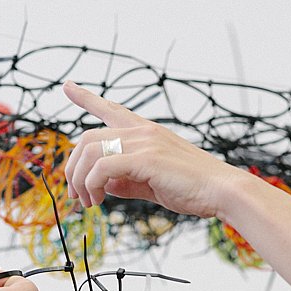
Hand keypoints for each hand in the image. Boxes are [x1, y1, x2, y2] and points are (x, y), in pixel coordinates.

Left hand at [62, 82, 244, 215]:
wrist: (222, 191)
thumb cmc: (192, 189)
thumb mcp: (152, 183)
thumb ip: (126, 181)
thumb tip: (102, 185)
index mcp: (146, 132)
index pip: (111, 109)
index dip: (86, 97)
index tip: (67, 86)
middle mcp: (143, 131)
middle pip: (88, 136)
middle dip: (72, 167)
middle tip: (74, 196)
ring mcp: (145, 142)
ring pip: (90, 151)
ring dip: (80, 180)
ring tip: (88, 203)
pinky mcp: (146, 158)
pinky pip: (103, 167)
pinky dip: (93, 185)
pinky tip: (99, 201)